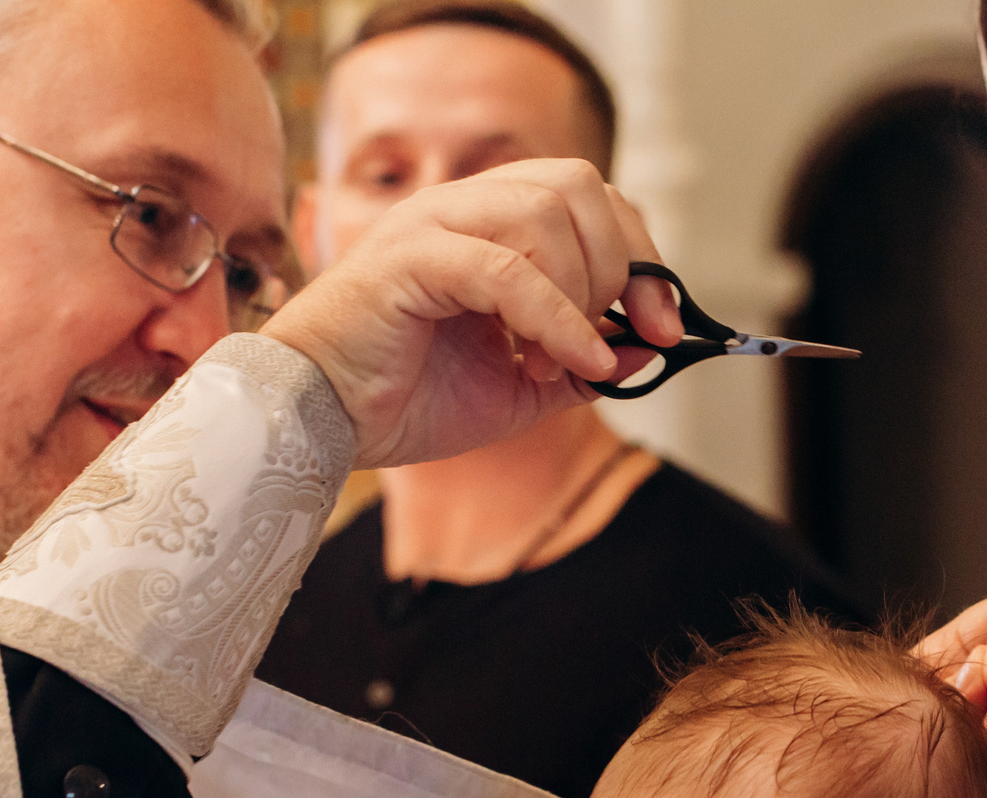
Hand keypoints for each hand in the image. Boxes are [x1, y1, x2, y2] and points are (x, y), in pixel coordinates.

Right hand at [262, 158, 681, 468]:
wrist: (323, 423)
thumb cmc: (406, 399)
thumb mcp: (520, 390)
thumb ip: (581, 365)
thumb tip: (647, 349)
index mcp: (491, 224)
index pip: (591, 199)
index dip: (642, 255)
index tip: (664, 326)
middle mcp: (463, 207)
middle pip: (578, 185)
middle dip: (625, 263)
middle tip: (629, 334)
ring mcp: (433, 222)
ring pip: (543, 214)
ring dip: (578, 294)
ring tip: (562, 363)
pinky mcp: (410, 258)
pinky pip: (504, 270)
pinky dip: (554, 318)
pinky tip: (569, 364)